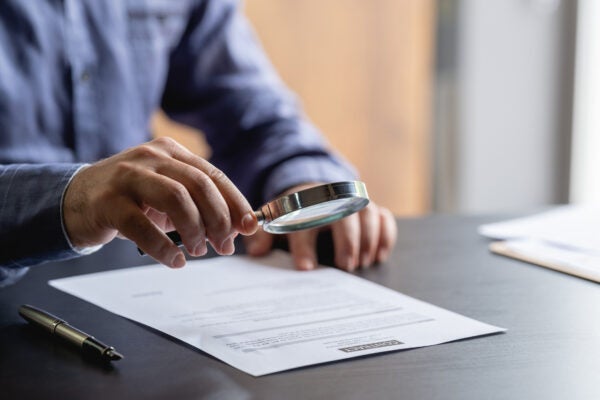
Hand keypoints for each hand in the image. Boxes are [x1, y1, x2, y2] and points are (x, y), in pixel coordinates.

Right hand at [63, 137, 257, 267]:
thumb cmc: (130, 199)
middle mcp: (152, 158)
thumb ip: (199, 206)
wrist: (76, 199)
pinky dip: (164, 248)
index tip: (250, 227)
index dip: (236, 202)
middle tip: (224, 246)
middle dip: (219, 220)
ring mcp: (128, 176)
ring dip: (194, 230)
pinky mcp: (108, 201)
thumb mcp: (167, 195)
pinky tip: (174, 261)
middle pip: (199, 185)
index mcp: (171, 153)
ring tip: (197, 251)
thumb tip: (234, 230)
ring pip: (176, 199)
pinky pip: (142, 226)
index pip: (214, 175)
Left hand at [243, 185, 396, 270]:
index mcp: (305, 203)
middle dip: (346, 241)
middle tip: (345, 267)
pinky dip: (386, 235)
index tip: (305, 268)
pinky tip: (379, 255)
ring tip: (362, 263)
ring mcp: (355, 203)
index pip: (305, 221)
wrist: (312, 193)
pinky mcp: (372, 209)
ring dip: (368, 238)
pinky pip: (385, 218)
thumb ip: (263, 236)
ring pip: (368, 213)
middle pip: (344, 215)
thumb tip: (257, 253)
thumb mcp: (275, 223)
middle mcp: (333, 200)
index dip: (304, 245)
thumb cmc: (293, 215)